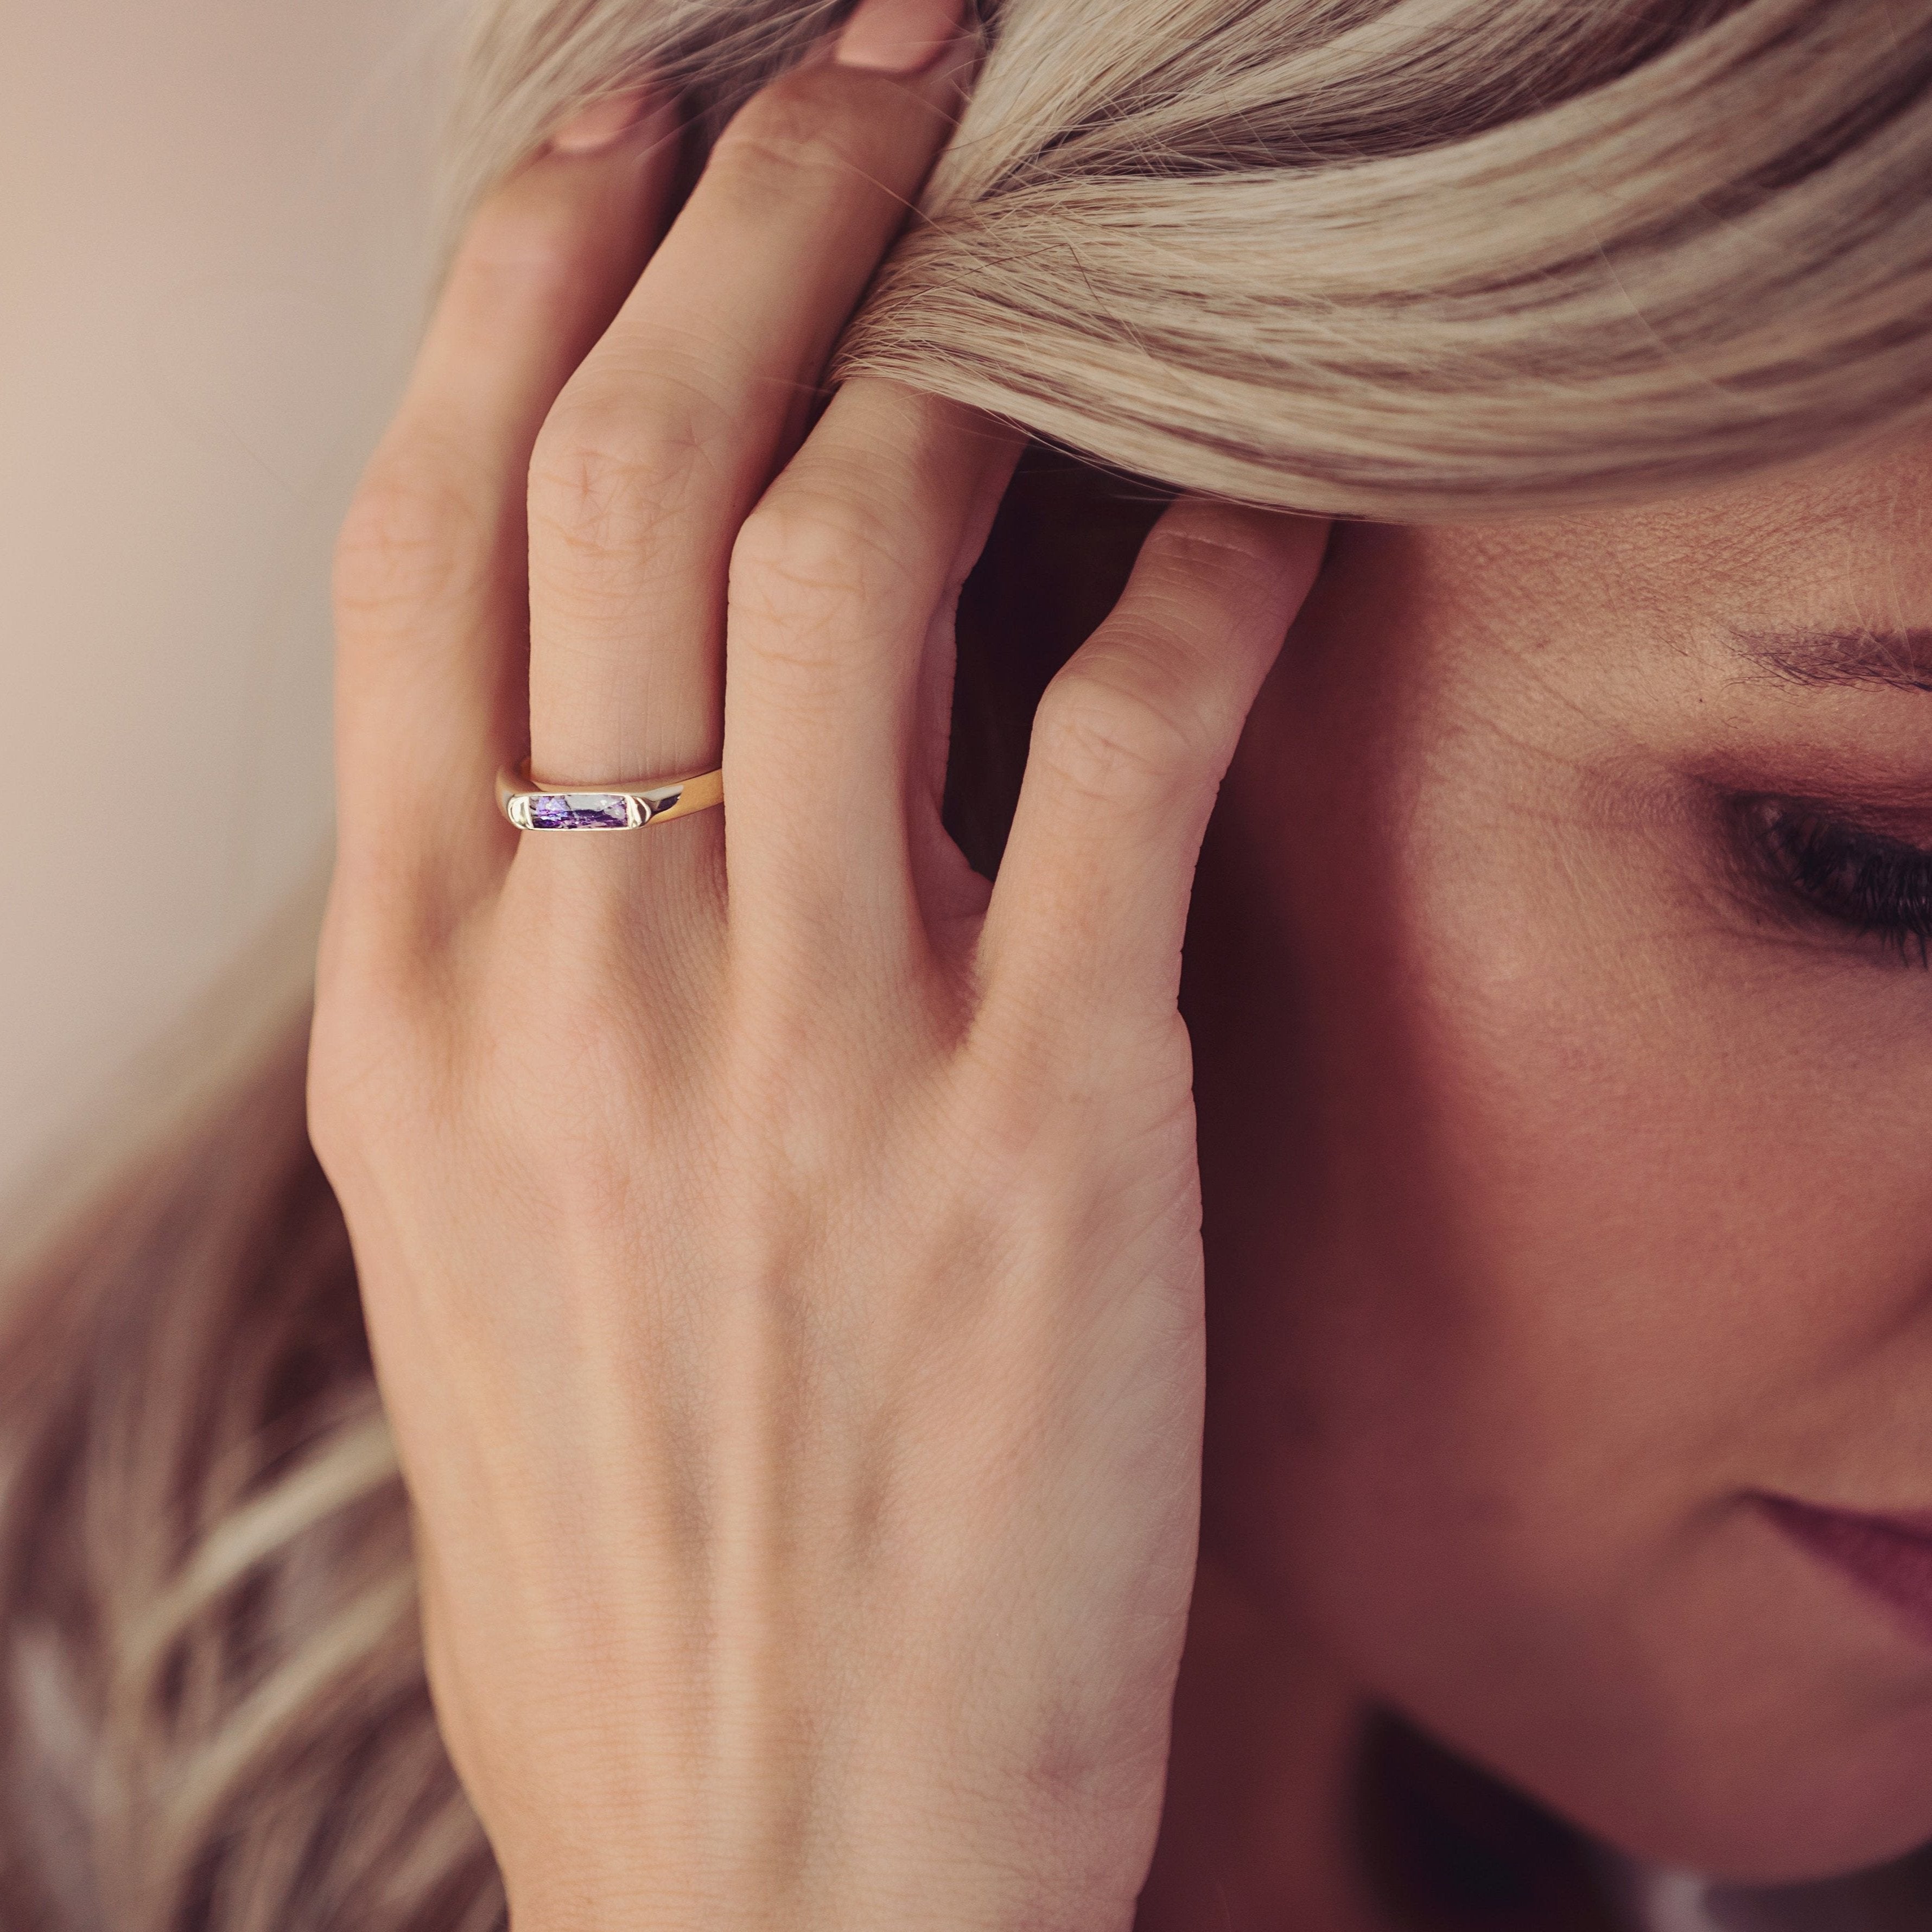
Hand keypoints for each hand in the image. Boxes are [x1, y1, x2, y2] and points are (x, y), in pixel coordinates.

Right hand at [311, 11, 1327, 1928]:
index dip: (516, 288)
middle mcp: (590, 983)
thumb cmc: (630, 1578)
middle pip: (629, 470)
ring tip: (1035, 215)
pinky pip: (1129, 749)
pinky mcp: (1045, 1125)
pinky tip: (1264, 500)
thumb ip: (523, 1001)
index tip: (605, 137)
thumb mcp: (484, 1257)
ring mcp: (815, 1046)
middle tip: (858, 63)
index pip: (428, 539)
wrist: (774, 1865)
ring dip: (959, 334)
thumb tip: (592, 772)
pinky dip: (1206, 584)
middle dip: (747, 213)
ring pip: (852, 549)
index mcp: (426, 1016)